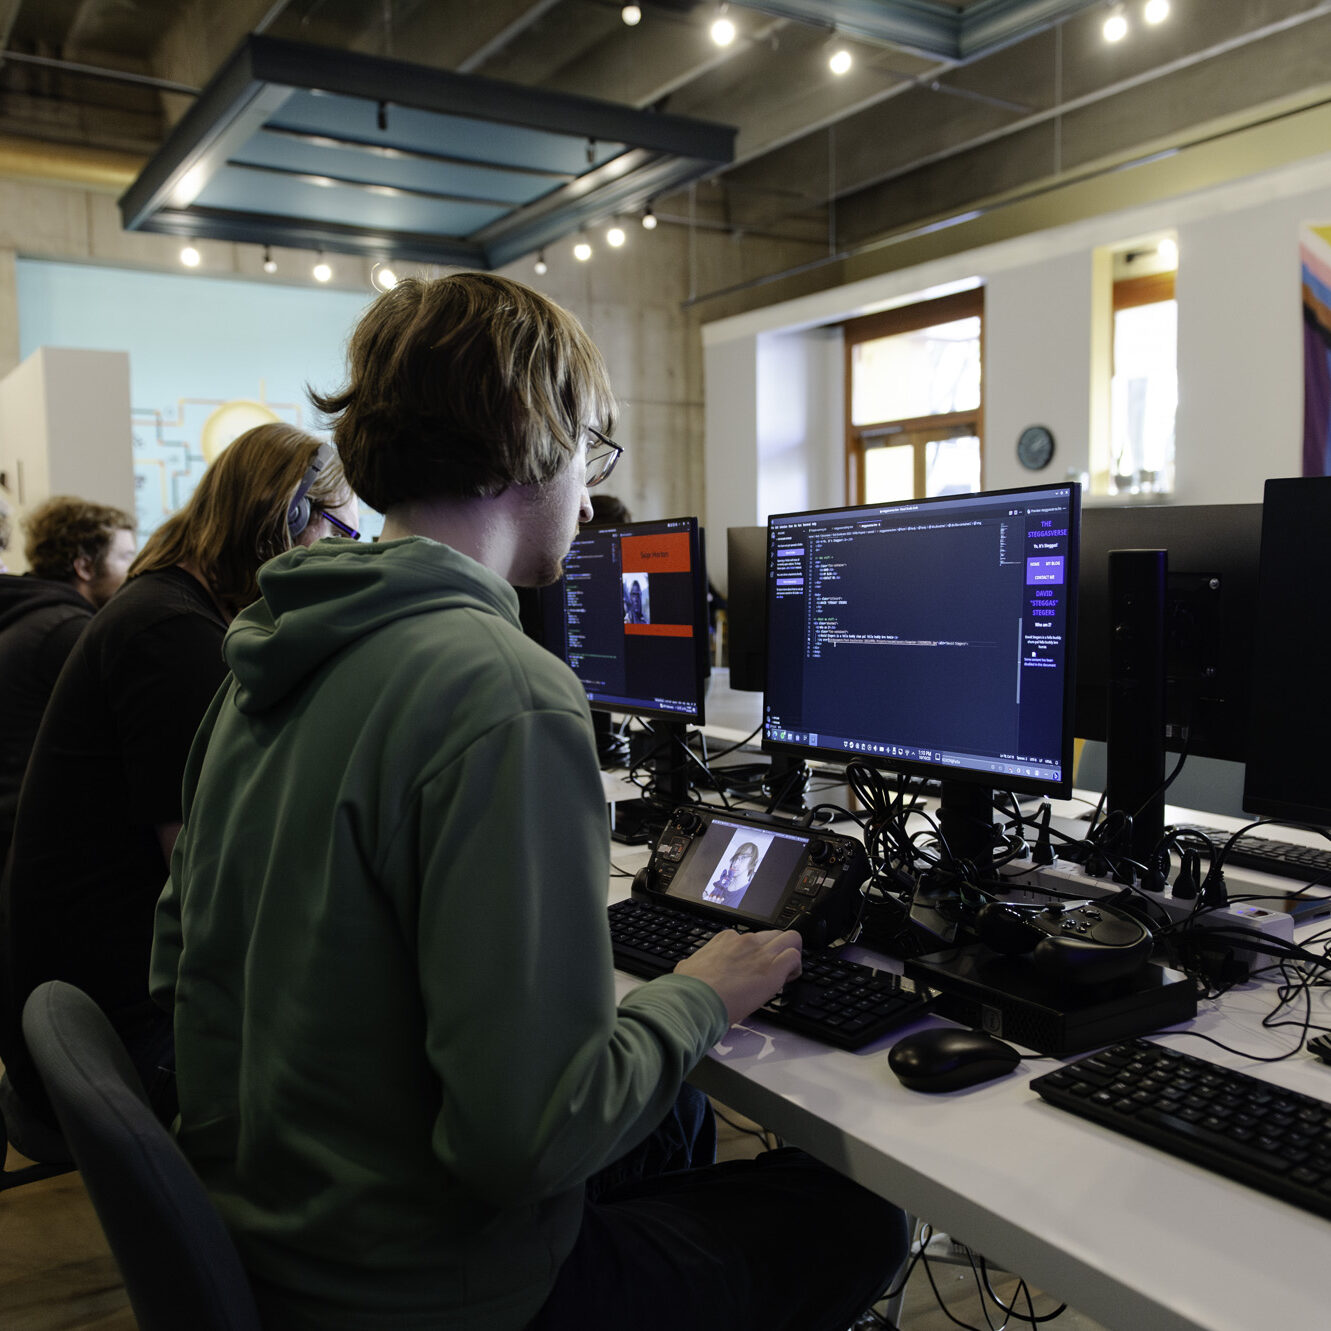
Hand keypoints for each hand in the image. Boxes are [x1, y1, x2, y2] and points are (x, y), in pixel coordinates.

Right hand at [674, 928, 802, 1026]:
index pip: (751, 938)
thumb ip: (694, 964)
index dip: (756, 953)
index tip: (753, 967)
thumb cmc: (690, 989)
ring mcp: (760, 953)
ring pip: (791, 939)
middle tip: (773, 968)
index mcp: (725, 940)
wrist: (695, 1001)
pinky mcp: (773, 968)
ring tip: (785, 973)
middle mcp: (745, 941)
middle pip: (774, 934)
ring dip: (791, 954)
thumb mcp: (687, 968)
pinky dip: (796, 969)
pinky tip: (787, 980)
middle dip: (778, 949)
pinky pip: (795, 957)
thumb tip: (689, 968)